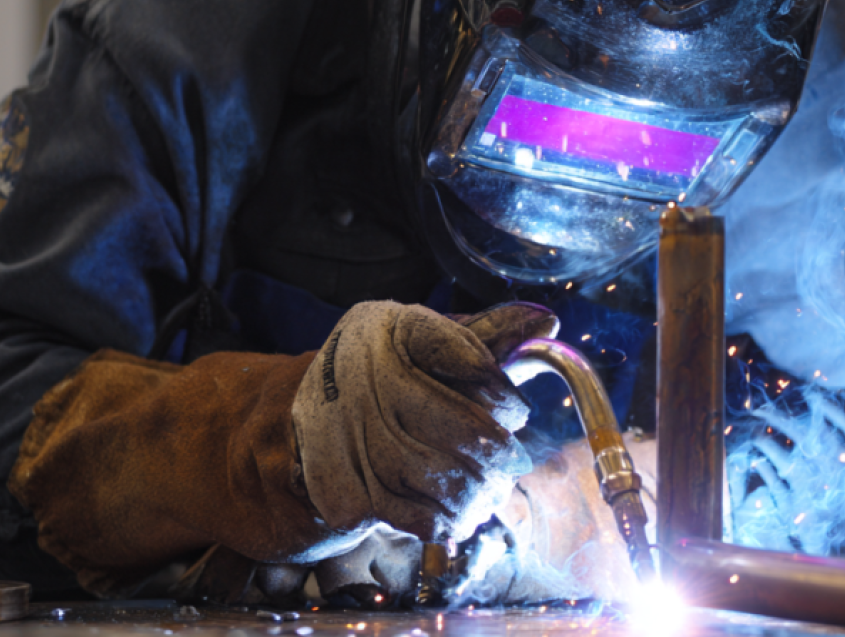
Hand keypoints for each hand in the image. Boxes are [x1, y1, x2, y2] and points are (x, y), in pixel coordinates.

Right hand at [292, 301, 556, 545]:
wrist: (297, 409)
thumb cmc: (381, 366)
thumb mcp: (424, 333)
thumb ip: (487, 331)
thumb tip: (546, 322)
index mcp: (395, 332)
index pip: (464, 360)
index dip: (501, 393)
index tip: (515, 411)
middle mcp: (369, 381)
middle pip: (461, 428)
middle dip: (499, 453)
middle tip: (513, 464)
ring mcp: (353, 437)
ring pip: (438, 477)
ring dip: (478, 493)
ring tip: (491, 493)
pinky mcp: (343, 486)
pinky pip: (407, 515)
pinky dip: (443, 522)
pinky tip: (459, 516)